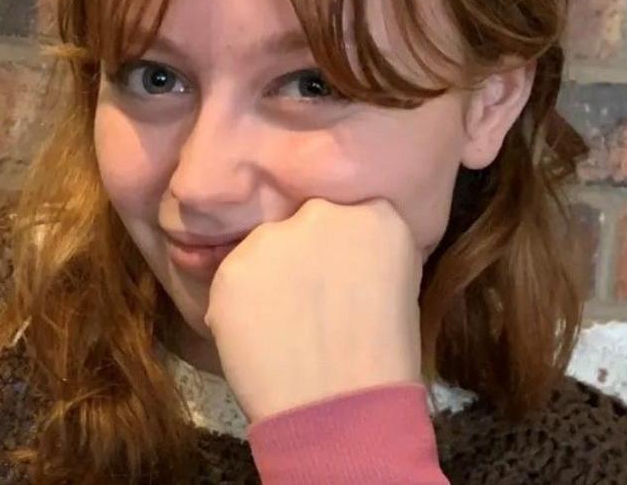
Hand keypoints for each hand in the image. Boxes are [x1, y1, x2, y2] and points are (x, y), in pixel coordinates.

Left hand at [203, 197, 424, 423]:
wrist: (342, 413)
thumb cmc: (381, 362)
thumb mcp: (394, 286)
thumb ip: (362, 252)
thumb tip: (331, 253)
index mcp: (376, 215)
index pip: (344, 213)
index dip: (335, 248)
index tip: (337, 279)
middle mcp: (322, 213)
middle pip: (298, 224)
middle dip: (299, 254)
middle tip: (306, 303)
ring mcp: (274, 238)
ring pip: (261, 249)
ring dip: (266, 278)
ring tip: (282, 326)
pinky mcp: (233, 268)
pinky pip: (231, 280)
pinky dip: (237, 306)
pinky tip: (260, 339)